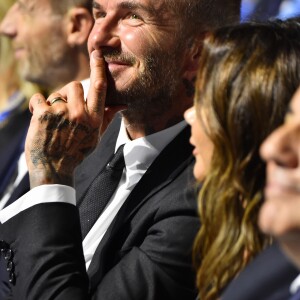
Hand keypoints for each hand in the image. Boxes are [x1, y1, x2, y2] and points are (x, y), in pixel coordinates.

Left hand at [25, 50, 124, 187]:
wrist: (54, 167)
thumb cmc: (76, 152)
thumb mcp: (96, 137)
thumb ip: (107, 118)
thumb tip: (121, 105)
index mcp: (94, 119)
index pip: (99, 87)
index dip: (98, 68)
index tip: (96, 54)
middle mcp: (79, 114)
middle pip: (75, 85)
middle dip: (69, 93)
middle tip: (65, 107)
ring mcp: (61, 113)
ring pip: (57, 93)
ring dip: (54, 102)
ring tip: (52, 119)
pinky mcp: (42, 114)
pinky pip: (38, 98)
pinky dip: (36, 105)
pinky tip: (38, 116)